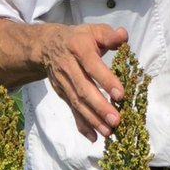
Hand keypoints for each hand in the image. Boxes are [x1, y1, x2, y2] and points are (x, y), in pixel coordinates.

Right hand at [38, 24, 127, 142]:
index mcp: (78, 48)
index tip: (120, 94)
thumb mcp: (93, 31)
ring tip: (109, 131)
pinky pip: (72, 111)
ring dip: (93, 119)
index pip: (92, 66)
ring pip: (77, 103)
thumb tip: (123, 36)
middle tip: (116, 120)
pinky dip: (82, 125)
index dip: (106, 80)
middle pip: (83, 89)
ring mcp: (63, 83)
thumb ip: (109, 35)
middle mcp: (68, 67)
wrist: (46, 46)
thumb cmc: (79, 38)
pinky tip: (94, 137)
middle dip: (100, 107)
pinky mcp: (62, 94)